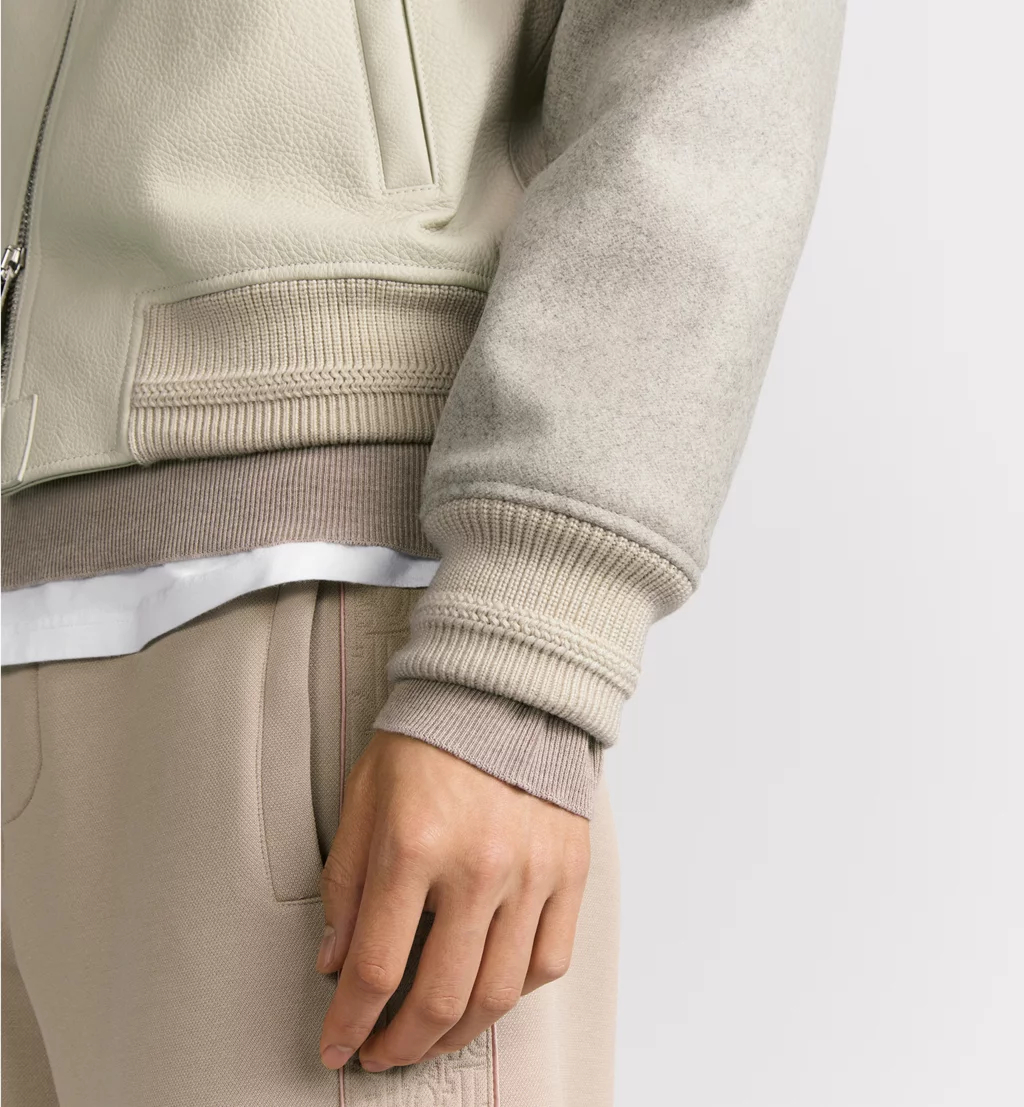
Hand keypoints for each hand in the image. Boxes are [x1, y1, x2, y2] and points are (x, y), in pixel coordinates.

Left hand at [315, 728, 590, 1071]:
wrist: (505, 692)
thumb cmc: (430, 740)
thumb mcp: (364, 797)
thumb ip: (345, 882)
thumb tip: (335, 962)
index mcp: (414, 845)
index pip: (374, 967)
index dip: (349, 1023)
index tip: (338, 1045)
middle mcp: (478, 867)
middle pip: (438, 997)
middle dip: (400, 1045)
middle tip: (382, 1054)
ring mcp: (531, 873)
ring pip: (497, 993)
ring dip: (456, 1034)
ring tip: (431, 1038)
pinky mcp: (569, 871)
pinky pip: (548, 960)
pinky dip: (516, 992)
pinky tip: (488, 991)